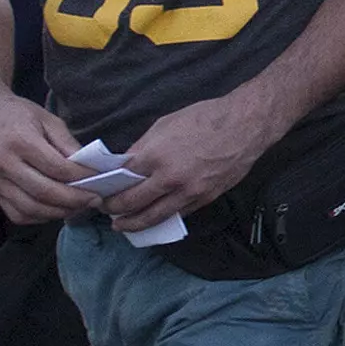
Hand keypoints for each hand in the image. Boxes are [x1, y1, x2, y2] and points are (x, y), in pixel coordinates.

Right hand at [0, 93, 93, 225]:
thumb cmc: (18, 114)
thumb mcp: (48, 120)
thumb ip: (68, 144)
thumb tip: (90, 168)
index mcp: (20, 141)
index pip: (57, 168)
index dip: (82, 178)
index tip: (100, 179)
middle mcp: (4, 164)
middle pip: (45, 192)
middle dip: (75, 200)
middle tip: (95, 199)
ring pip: (31, 209)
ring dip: (59, 212)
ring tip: (79, 206)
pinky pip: (18, 214)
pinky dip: (40, 217)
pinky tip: (56, 209)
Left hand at [111, 92, 289, 229]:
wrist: (244, 126)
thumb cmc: (205, 119)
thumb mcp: (165, 125)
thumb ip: (143, 147)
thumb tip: (126, 164)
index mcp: (155, 156)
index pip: (121, 180)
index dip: (106, 188)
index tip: (99, 192)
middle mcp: (169, 178)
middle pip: (132, 203)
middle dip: (114, 210)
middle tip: (106, 211)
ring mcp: (188, 192)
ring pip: (153, 217)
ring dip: (133, 224)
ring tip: (122, 226)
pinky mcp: (204, 199)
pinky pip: (176, 215)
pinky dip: (160, 220)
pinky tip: (152, 219)